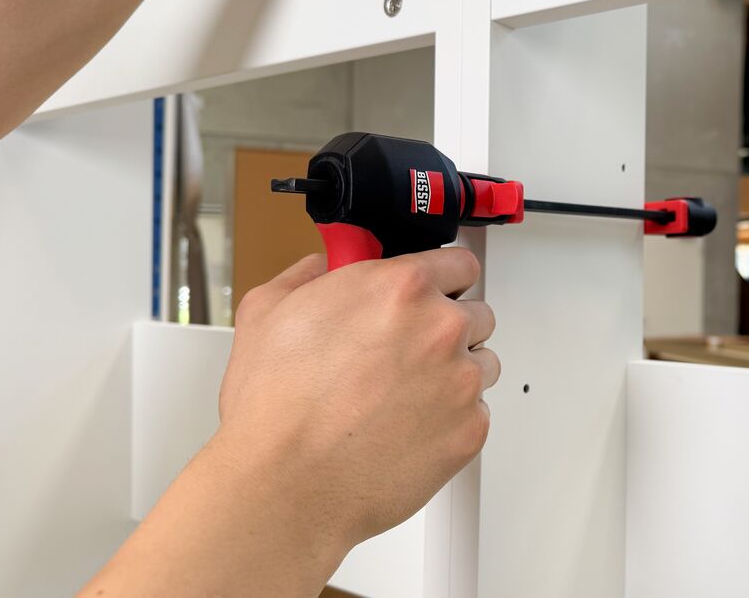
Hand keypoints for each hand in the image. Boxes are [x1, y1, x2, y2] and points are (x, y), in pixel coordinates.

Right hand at [219, 247, 498, 547]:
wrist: (287, 484)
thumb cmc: (277, 408)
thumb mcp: (266, 312)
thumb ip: (304, 275)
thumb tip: (320, 267)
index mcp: (400, 289)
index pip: (459, 264)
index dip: (442, 280)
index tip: (433, 293)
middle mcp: (440, 328)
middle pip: (476, 314)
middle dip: (446, 328)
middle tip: (407, 352)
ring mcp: (461, 381)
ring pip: (482, 364)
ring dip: (455, 373)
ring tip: (406, 396)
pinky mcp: (470, 429)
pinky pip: (476, 413)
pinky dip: (451, 419)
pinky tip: (408, 427)